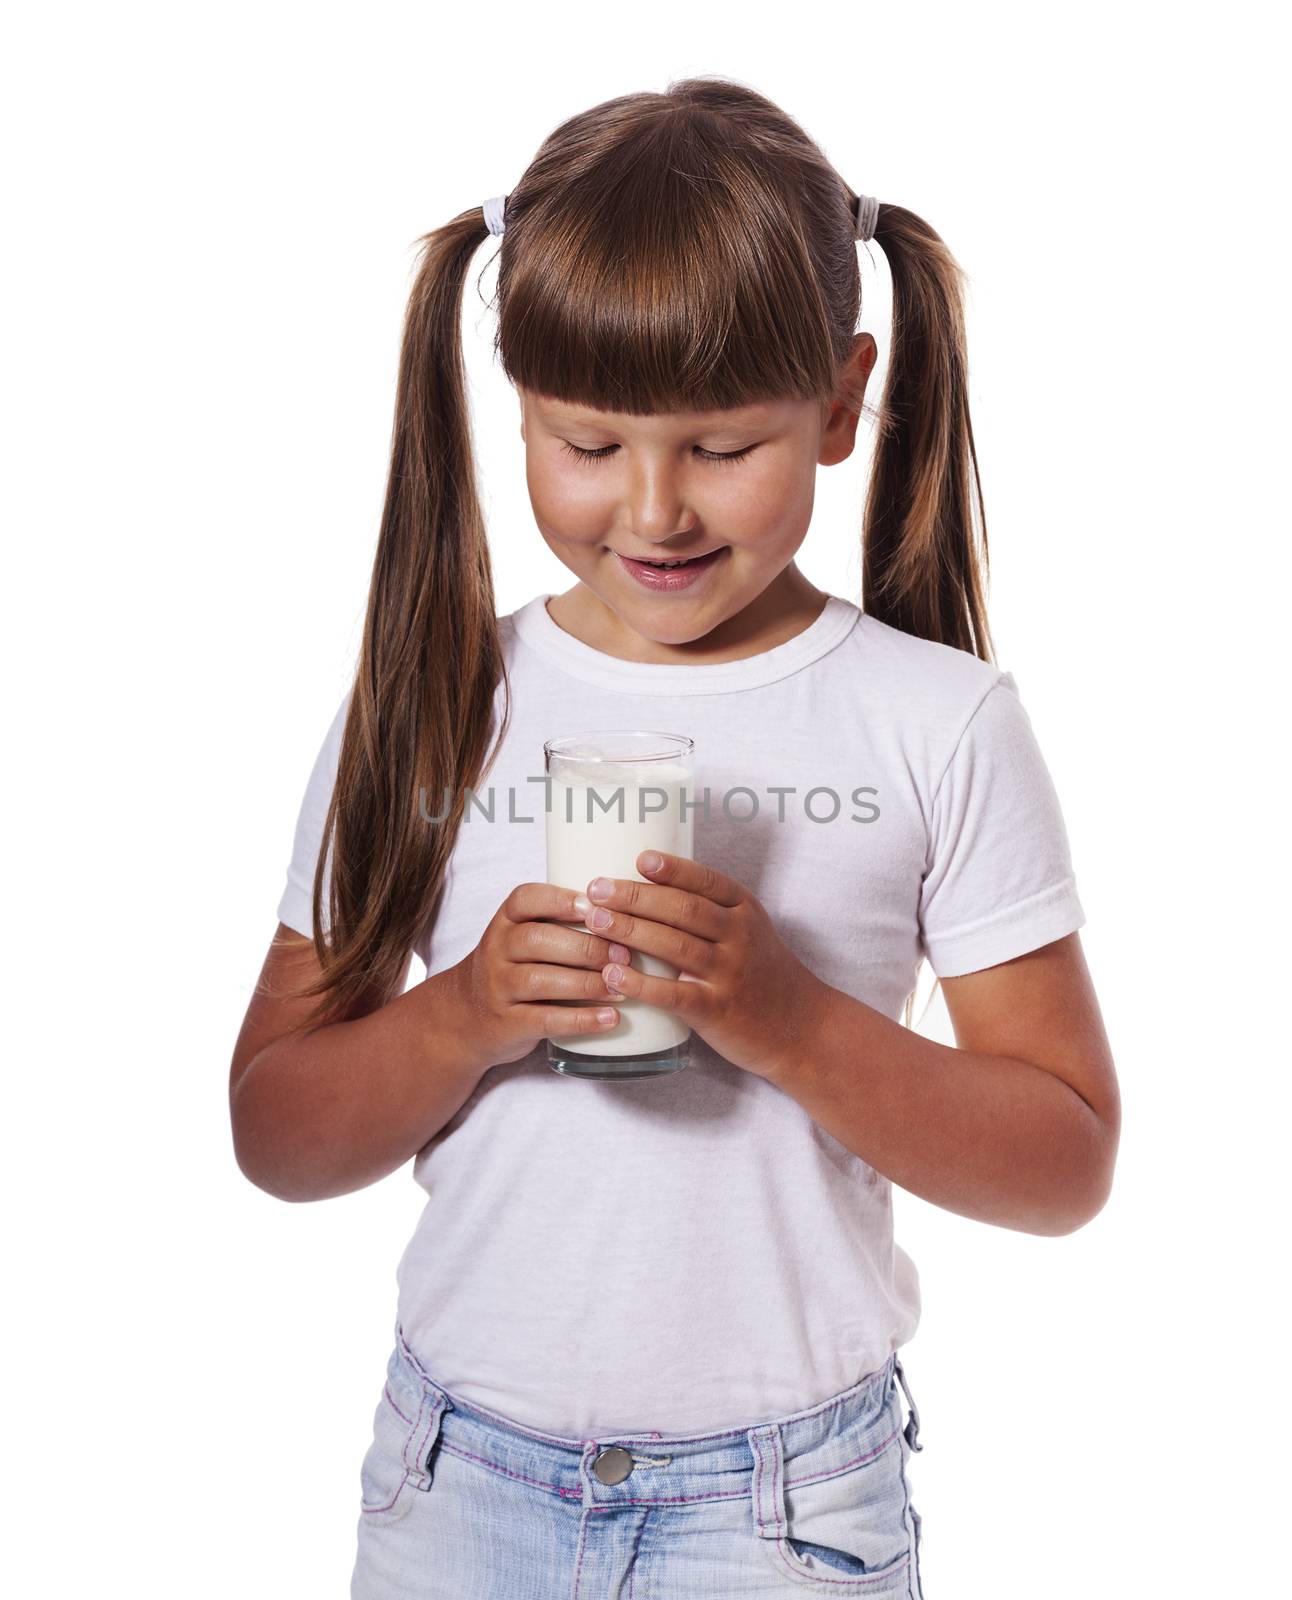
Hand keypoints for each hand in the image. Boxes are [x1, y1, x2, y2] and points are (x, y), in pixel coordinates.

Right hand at [450, 882, 624, 1067]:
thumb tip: (626, 915)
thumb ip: (559, 924)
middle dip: (586, 947)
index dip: (561, 900)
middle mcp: (496, 950)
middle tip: (624, 955)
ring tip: (621, 987)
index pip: (525, 899)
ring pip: (540, 981)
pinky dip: (580, 1019)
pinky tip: (610, 1017)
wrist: (467, 1017)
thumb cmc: (513, 969)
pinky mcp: (507, 1023)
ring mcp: (497, 987)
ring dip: (587, 983)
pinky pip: (544, 1020)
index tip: (595, 907)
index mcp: (505, 922)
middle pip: (537, 940)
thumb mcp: (522, 938)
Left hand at [574, 851, 826, 1081]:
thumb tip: (642, 886)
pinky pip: (675, 994)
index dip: (672, 869)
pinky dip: (641, 983)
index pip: (706, 881)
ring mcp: (729, 974)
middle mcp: (739, 937)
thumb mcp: (748, 930)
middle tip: (596, 889)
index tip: (639, 858)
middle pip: (682, 909)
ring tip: (594, 920)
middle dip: (635, 896)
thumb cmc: (763, 974)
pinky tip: (613, 973)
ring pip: (675, 945)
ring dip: (630, 930)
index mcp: (745, 910)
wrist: (802, 1027)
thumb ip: (708, 910)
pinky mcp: (717, 1011)